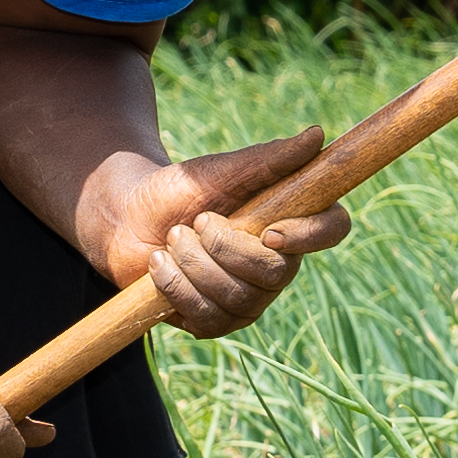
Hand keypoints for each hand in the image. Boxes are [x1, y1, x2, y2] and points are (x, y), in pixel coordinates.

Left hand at [87, 126, 354, 339]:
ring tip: (172, 239)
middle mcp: (276, 266)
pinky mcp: (214, 322)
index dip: (311, 235)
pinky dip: (175, 286)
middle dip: (225, 247)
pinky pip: (208, 318)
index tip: (269, 231)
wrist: (126, 218)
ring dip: (193, 263)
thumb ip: (269, 158)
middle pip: (276, 273)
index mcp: (288, 223)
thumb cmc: (179, 190)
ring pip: (238, 298)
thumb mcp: (220, 170)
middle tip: (194, 222)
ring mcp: (247, 300)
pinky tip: (159, 265)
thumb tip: (318, 135)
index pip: (331, 230)